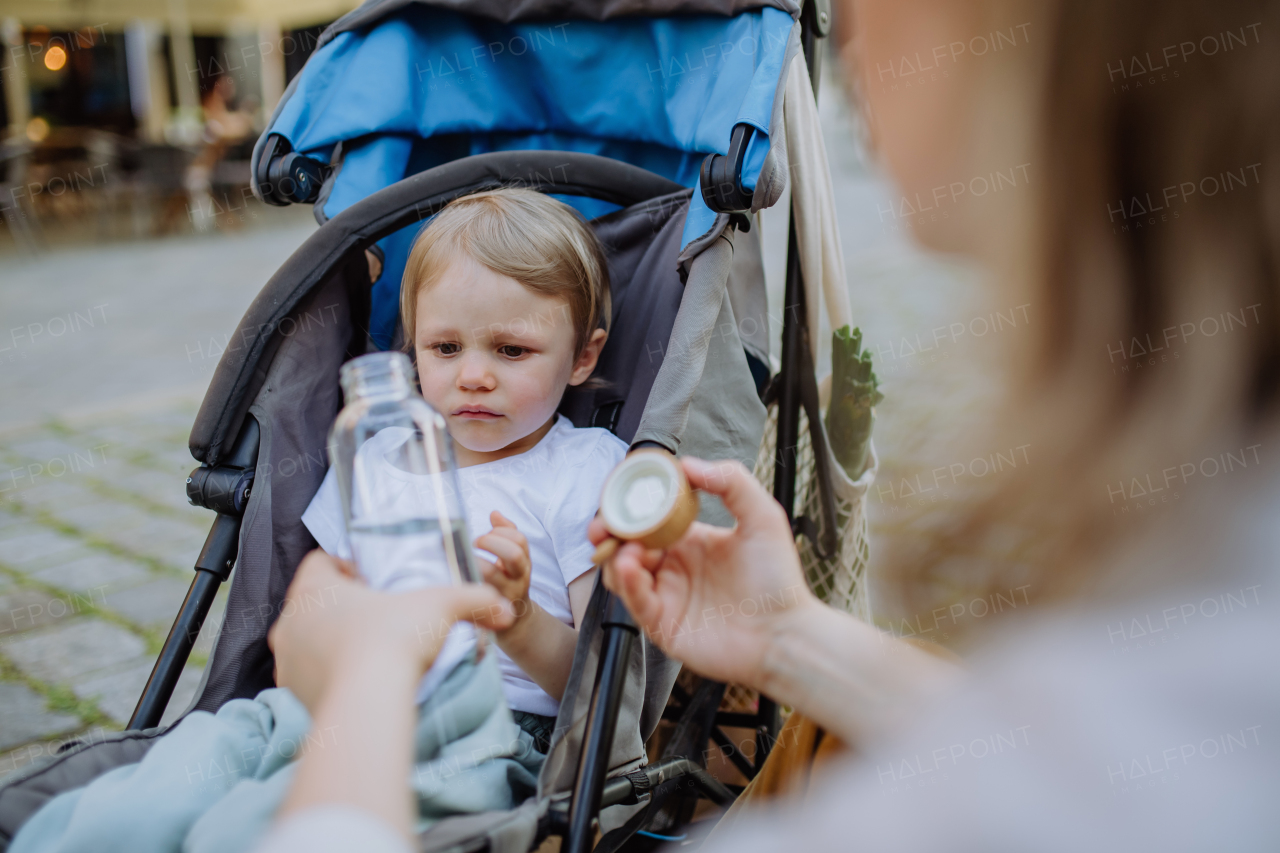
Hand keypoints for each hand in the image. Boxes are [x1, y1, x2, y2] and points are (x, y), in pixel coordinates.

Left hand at [268, 549, 513, 711]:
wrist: (369, 704)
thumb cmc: (393, 641)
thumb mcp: (441, 608)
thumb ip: (474, 600)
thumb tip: (505, 609)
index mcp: (314, 589)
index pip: (320, 562)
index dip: (345, 565)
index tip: (372, 579)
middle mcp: (292, 622)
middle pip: (314, 603)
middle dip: (343, 608)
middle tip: (378, 616)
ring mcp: (288, 662)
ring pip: (309, 641)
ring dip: (334, 643)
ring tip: (371, 652)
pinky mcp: (295, 695)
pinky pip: (310, 678)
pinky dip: (331, 677)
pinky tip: (362, 682)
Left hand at [474, 511, 532, 629]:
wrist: (514, 623)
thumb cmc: (507, 582)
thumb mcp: (512, 560)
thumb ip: (506, 535)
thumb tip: (494, 513)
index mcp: (523, 562)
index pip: (520, 540)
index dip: (502, 531)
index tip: (487, 532)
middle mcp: (518, 578)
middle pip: (514, 554)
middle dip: (492, 543)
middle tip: (476, 543)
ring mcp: (504, 595)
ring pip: (493, 574)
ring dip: (477, 562)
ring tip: (466, 560)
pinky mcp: (488, 609)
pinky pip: (477, 594)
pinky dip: (465, 583)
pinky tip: (457, 577)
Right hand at [590, 457, 819, 691]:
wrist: (785, 632)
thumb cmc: (778, 581)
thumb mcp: (762, 516)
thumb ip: (730, 481)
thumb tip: (688, 464)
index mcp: (691, 540)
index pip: (650, 517)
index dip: (630, 506)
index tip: (619, 493)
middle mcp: (674, 566)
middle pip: (626, 544)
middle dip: (609, 531)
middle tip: (603, 525)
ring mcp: (666, 595)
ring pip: (622, 572)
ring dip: (616, 556)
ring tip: (627, 549)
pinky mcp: (662, 624)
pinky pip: (636, 600)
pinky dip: (627, 581)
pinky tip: (632, 567)